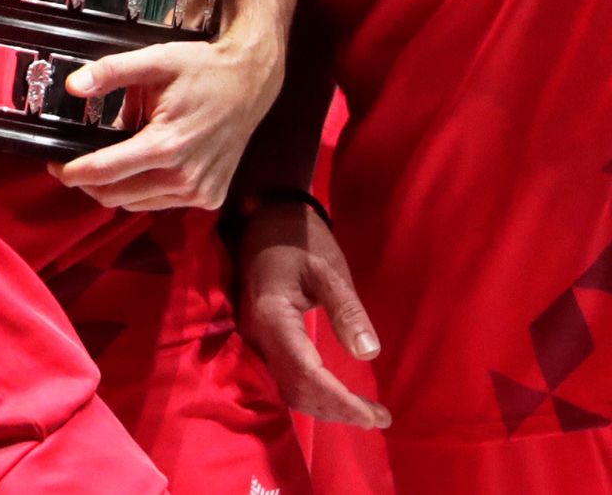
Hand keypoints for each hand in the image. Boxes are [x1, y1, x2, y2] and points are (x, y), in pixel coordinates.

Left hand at [57, 30, 283, 213]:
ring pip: (136, 204)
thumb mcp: (153, 60)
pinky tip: (138, 168)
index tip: (51, 164)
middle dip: (87, 183)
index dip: (71, 172)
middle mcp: (185, 178)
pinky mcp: (211, 198)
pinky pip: (160, 204)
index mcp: (166, 145)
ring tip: (104, 162)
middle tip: (70, 164)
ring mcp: (200, 192)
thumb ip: (110, 71)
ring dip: (114, 189)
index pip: (104, 172)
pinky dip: (142, 192)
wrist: (251, 82)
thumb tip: (72, 86)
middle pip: (115, 195)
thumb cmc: (201, 69)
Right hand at [237, 197, 391, 429]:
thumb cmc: (300, 240)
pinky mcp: (265, 338)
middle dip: (337, 410)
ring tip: (367, 413)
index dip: (340, 401)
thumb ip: (346, 310)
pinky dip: (315, 394)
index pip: (305, 373)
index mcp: (273, 316)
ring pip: (289, 388)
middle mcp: (258, 334)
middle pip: (295, 389)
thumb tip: (369, 354)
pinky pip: (287, 377)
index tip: (375, 416)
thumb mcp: (329, 268)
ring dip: (326, 407)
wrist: (266, 218)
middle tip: (379, 418)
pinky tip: (339, 396)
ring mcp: (257, 338)